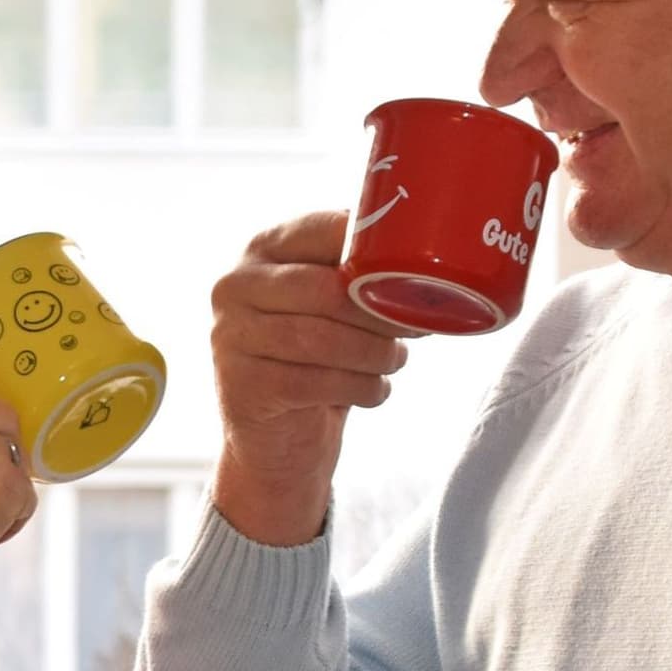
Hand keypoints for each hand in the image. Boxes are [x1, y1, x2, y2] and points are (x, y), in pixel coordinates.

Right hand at [205, 213, 411, 547]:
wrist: (276, 440)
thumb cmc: (316, 359)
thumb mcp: (331, 307)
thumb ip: (358, 273)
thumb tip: (440, 253)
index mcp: (262, 250)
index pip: (323, 230)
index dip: (376, 251)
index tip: (416, 271)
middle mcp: (235, 287)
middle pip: (323, 290)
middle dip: (380, 310)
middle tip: (417, 326)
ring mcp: (231, 338)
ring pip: (320, 339)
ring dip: (374, 353)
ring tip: (396, 360)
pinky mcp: (243, 387)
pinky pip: (315, 383)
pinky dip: (360, 388)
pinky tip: (376, 391)